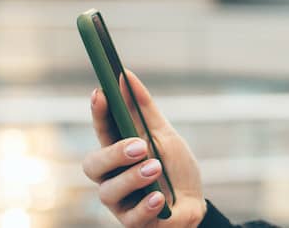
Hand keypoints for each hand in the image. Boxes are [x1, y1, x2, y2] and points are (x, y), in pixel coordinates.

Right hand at [83, 70, 207, 226]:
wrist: (194, 204)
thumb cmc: (175, 169)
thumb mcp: (165, 136)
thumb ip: (144, 110)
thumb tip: (126, 76)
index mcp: (117, 152)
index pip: (101, 130)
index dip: (97, 112)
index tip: (100, 92)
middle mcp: (111, 176)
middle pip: (93, 164)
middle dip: (114, 153)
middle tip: (140, 146)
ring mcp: (119, 202)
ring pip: (108, 191)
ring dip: (134, 178)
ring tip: (156, 169)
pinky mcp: (132, 222)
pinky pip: (131, 217)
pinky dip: (146, 204)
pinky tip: (160, 197)